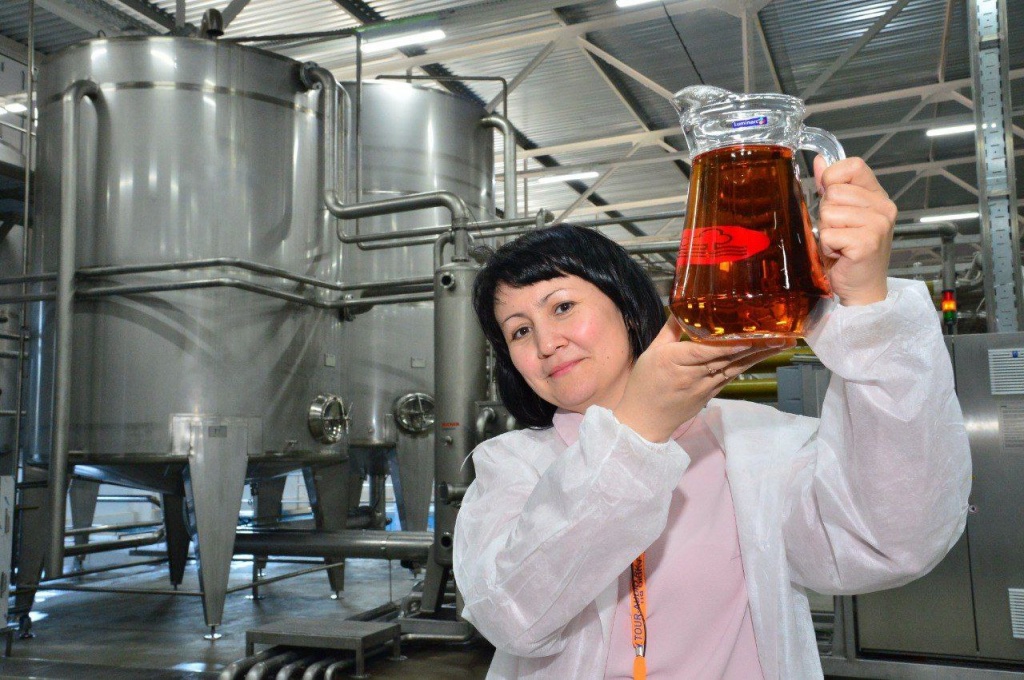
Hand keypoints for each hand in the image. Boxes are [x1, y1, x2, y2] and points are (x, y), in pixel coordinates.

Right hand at [613, 317, 795, 441]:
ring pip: (733, 369)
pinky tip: (761, 355)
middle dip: (752, 346)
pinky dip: (746, 365)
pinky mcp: (710, 396)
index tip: (748, 336)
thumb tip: (686, 305)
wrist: (644, 421)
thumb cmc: (644, 383)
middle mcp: (691, 376)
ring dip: (758, 356)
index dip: (727, 345)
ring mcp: (703, 388)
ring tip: (780, 343)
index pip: (703, 352)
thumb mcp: (651, 352)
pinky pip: (730, 377)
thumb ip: (670, 330)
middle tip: (778, 332)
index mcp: (673, 362)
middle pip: (725, 359)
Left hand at [814, 156, 896, 305]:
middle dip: (826, 214)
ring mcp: (878, 225)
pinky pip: (829, 234)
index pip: (853, 166)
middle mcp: (883, 207)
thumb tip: (819, 161)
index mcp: (878, 196)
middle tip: (838, 233)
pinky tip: (840, 255)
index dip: (833, 180)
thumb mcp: (840, 214)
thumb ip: (830, 186)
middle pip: (833, 193)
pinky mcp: (867, 243)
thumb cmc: (848, 253)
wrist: (861, 288)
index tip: (833, 201)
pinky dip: (827, 247)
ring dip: (826, 232)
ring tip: (839, 244)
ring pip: (828, 213)